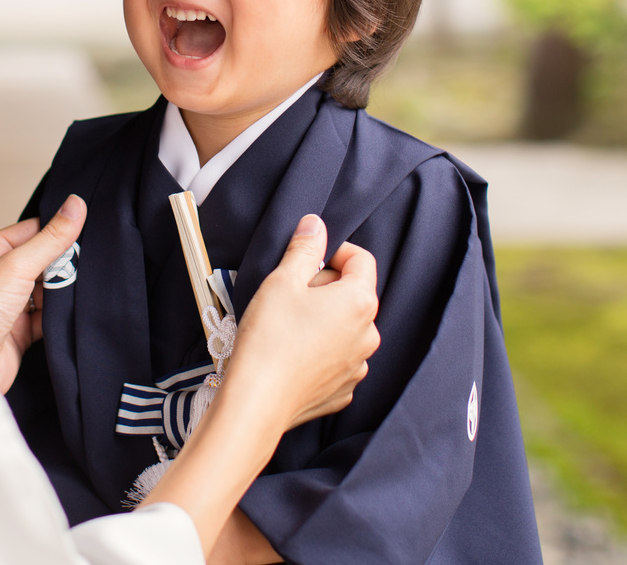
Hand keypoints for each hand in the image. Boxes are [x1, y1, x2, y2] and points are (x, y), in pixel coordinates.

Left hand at [0, 195, 85, 392]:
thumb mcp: (17, 266)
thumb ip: (51, 238)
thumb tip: (75, 205)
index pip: (31, 231)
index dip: (56, 231)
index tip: (86, 230)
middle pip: (42, 260)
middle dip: (63, 264)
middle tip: (86, 263)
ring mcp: (9, 304)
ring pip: (47, 289)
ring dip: (62, 290)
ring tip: (80, 288)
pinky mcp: (20, 330)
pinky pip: (48, 315)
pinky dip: (60, 314)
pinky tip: (72, 312)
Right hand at [138, 215, 377, 556]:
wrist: (257, 402)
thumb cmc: (270, 338)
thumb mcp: (283, 281)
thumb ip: (304, 248)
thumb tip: (316, 225)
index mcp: (359, 302)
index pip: (362, 259)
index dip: (335, 251)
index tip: (309, 258)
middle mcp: (368, 335)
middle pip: (354, 294)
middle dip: (326, 287)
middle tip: (290, 293)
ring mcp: (358, 365)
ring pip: (346, 328)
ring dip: (324, 320)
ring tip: (288, 325)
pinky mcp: (343, 389)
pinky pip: (338, 358)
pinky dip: (320, 350)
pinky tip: (293, 353)